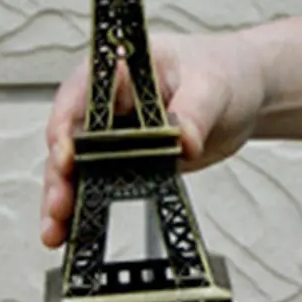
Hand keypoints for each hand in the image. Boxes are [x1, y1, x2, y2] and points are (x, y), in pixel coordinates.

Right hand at [40, 31, 267, 247]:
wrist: (245, 92)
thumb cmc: (223, 71)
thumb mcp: (212, 86)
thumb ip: (194, 112)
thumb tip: (182, 140)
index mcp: (119, 69)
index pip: (80, 96)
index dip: (65, 127)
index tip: (65, 157)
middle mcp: (108, 101)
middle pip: (70, 137)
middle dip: (59, 174)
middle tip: (58, 206)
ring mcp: (114, 134)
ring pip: (78, 167)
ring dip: (65, 199)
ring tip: (57, 232)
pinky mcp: (126, 161)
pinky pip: (99, 183)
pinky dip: (87, 208)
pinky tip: (76, 233)